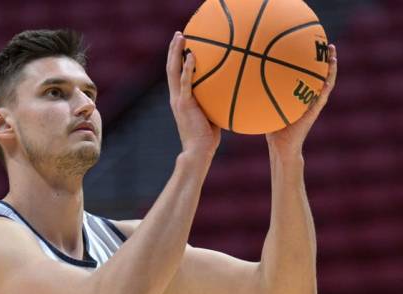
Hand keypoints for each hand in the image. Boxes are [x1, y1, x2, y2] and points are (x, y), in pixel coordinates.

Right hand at [167, 31, 220, 158]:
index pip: (176, 75)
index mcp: (180, 99)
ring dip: (176, 52)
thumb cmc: (208, 137)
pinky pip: (186, 82)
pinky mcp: (185, 104)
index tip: (182, 45)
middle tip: (179, 34)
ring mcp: (178, 100)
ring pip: (173, 71)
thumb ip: (215, 101)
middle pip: (171, 68)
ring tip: (180, 36)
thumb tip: (231, 90)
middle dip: (174, 50)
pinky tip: (191, 55)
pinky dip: (187, 68)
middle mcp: (176, 97)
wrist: (198, 151)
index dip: (176, 59)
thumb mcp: (211, 115)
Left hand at [266, 44, 337, 157]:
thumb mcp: (266, 106)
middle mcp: (309, 98)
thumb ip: (261, 93)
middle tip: (329, 44)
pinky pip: (322, 97)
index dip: (311, 61)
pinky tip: (328, 76)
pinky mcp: (313, 113)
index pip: (308, 75)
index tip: (311, 45)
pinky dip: (326, 86)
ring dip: (331, 69)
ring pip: (326, 83)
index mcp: (301, 95)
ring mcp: (313, 105)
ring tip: (333, 54)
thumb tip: (246, 77)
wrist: (281, 146)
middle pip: (320, 75)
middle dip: (325, 59)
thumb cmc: (272, 128)